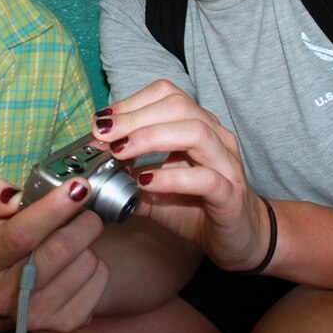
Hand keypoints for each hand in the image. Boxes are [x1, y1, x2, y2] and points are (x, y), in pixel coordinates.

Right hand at [0, 176, 108, 332]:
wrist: (23, 287)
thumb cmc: (11, 244)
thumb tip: (12, 197)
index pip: (20, 235)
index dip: (51, 209)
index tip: (77, 187)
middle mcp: (5, 296)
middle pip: (58, 250)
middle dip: (82, 222)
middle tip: (87, 210)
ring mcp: (36, 315)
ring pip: (84, 264)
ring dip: (89, 243)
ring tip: (77, 239)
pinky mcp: (65, 324)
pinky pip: (99, 280)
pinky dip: (98, 265)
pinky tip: (80, 263)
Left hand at [95, 79, 271, 272]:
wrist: (241, 239)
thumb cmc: (198, 207)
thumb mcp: (155, 189)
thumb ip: (127, 177)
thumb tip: (91, 173)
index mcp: (196, 125)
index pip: (166, 94)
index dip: (130, 103)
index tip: (101, 122)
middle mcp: (215, 137)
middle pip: (178, 105)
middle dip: (134, 117)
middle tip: (103, 135)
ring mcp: (226, 164)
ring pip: (195, 132)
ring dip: (151, 138)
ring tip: (120, 152)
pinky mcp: (231, 194)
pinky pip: (205, 178)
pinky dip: (171, 177)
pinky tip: (146, 182)